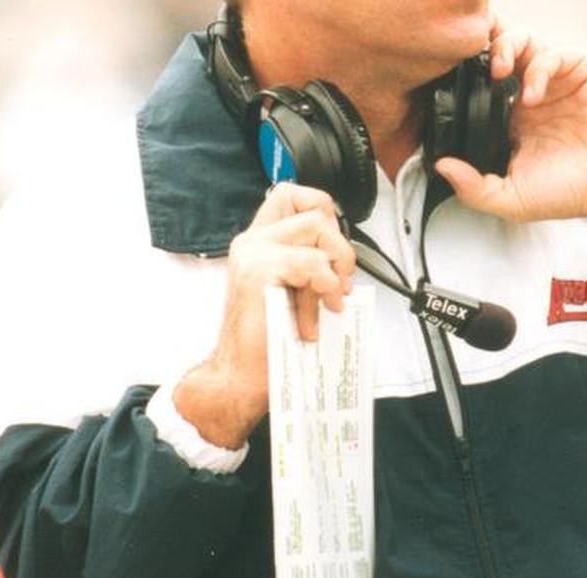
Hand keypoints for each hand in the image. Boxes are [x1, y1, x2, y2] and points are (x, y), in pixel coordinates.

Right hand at [173, 184, 354, 448]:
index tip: (331, 250)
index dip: (322, 211)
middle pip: (315, 207)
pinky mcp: (259, 270)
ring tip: (328, 298)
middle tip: (338, 280)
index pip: (292, 194)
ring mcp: (253, 253)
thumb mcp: (293, 292)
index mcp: (258, 243)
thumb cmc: (270, 341)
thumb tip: (343, 257)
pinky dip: (330, 285)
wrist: (243, 375)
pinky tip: (325, 308)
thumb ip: (308, 265)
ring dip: (335, 265)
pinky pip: (314, 262)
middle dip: (339, 243)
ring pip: (317, 227)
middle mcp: (252, 241)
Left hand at [435, 18, 586, 222]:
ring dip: (506, 48)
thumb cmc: (569, 192)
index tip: (447, 88)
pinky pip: (553, 53)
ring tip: (500, 71)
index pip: (478, 88)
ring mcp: (554, 80)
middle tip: (472, 68)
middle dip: (481, 52)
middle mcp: (528, 95)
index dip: (462, 81)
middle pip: (497, 55)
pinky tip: (533, 94)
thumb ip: (474, 189)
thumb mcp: (512, 200)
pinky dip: (539, 67)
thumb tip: (441, 166)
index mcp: (509, 120)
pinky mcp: (579, 70)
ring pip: (523, 42)